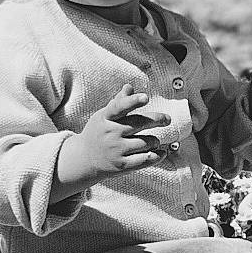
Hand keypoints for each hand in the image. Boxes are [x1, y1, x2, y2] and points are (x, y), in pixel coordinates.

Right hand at [55, 85, 170, 192]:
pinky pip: (145, 159)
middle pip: (139, 123)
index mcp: (105, 117)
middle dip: (157, 120)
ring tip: (154, 141)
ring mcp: (115, 150)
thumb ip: (118, 102)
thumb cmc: (98, 133)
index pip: (119, 107)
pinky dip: (157, 156)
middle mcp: (110, 133)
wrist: (83, 160)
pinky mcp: (121, 165)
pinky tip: (162, 152)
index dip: (133, 101)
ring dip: (155, 141)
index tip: (145, 97)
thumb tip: (129, 87)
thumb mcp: (103, 117)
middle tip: (167, 119)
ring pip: (146, 142)